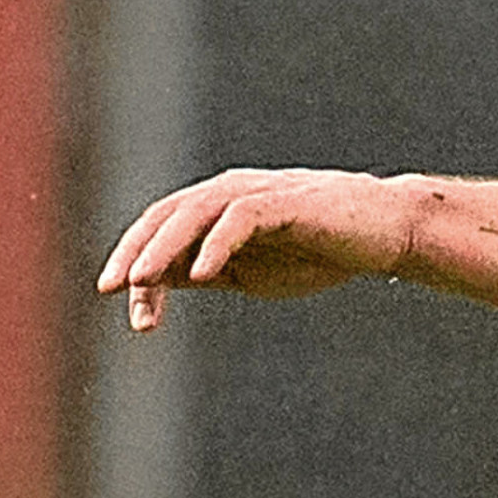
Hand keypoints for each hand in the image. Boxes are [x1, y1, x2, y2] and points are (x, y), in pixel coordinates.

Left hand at [97, 167, 419, 330]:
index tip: (124, 305)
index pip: (162, 227)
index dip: (136, 262)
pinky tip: (204, 275)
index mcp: (217, 207)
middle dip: (136, 252)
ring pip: (195, 212)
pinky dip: (217, 244)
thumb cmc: (320, 251)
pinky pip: (241, 219)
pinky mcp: (286, 202)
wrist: (386, 233)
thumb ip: (207, 270)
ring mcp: (258, 194)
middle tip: (112, 288)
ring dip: (165, 248)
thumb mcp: (252, 272)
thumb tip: (157, 283)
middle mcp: (230, 192)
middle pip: (166, 215)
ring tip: (143, 280)